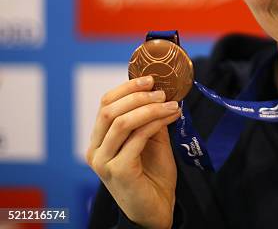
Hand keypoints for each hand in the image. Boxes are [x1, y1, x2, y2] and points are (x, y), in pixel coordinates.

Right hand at [86, 76, 180, 228]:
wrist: (156, 209)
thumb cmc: (153, 175)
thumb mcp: (150, 140)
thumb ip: (149, 119)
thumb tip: (160, 92)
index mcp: (99, 140)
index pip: (105, 104)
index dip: (127, 88)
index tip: (150, 79)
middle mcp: (96, 150)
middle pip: (109, 110)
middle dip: (138, 96)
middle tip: (162, 92)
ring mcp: (104, 162)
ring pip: (122, 122)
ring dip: (150, 108)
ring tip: (171, 104)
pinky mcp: (119, 171)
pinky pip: (137, 138)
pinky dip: (155, 123)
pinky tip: (171, 117)